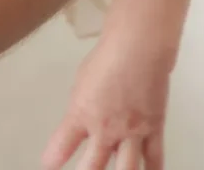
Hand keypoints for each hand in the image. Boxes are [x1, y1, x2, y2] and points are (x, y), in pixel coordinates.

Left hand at [42, 37, 169, 169]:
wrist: (139, 46)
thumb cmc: (106, 56)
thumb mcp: (82, 81)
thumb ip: (82, 107)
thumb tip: (84, 122)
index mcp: (81, 114)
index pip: (61, 147)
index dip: (52, 161)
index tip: (48, 166)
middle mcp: (104, 129)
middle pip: (91, 168)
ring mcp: (131, 132)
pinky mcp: (153, 128)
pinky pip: (154, 158)